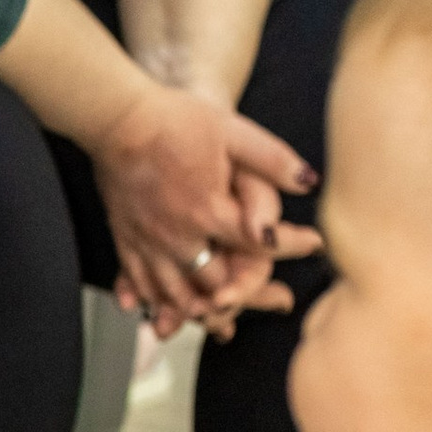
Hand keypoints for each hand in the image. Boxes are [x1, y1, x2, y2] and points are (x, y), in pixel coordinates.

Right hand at [89, 77, 317, 334]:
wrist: (116, 118)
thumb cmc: (174, 119)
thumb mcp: (233, 130)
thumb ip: (273, 159)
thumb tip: (308, 182)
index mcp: (209, 210)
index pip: (260, 242)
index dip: (293, 246)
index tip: (315, 244)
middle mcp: (179, 235)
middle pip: (215, 283)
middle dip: (246, 295)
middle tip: (275, 300)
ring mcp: (148, 241)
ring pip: (174, 293)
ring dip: (197, 309)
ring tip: (218, 313)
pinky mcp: (124, 237)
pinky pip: (137, 280)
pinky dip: (152, 299)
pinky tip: (159, 307)